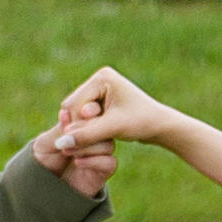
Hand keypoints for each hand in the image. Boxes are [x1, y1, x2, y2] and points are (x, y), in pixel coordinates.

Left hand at [23, 106, 113, 196]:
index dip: (89, 108)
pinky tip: (77, 162)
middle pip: (104, 126)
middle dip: (86, 129)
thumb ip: (60, 129)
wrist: (43, 188)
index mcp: (83, 125)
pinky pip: (109, 162)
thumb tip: (67, 113)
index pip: (94, 111)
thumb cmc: (44, 161)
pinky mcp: (103, 171)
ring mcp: (100, 154)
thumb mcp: (46, 142)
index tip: (78, 112)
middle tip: (68, 134)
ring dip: (87, 146)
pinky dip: (94, 160)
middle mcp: (95, 138)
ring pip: (108, 144)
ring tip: (67, 151)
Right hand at [56, 66, 183, 154]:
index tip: (84, 142)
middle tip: (91, 141)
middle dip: (78, 126)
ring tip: (97, 139)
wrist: (161, 126)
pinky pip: (84, 116)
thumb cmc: (141, 122)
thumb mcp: (112, 129)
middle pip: (72, 107)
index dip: (76, 125)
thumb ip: (86, 135)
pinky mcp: (101, 100)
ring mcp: (100, 89)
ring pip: (76, 113)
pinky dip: (88, 128)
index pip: (74, 104)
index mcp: (102, 77)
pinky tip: (99, 136)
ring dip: (82, 128)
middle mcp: (99, 78)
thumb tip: (59, 144)